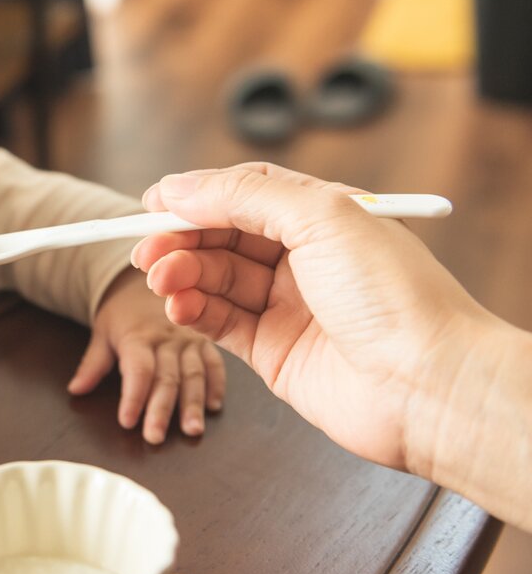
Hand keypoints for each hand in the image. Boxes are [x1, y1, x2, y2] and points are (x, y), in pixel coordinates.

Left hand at [69, 269, 225, 443]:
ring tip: (192, 430)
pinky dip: (216, 385)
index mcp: (138, 336)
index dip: (133, 397)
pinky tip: (214, 407)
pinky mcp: (206, 342)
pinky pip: (215, 364)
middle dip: (160, 410)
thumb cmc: (124, 312)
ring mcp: (189, 340)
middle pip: (166, 378)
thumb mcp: (103, 331)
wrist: (153, 276)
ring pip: (193, 374)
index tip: (127, 421)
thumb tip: (75, 390)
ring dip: (192, 404)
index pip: (138, 370)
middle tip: (155, 437)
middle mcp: (167, 339)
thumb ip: (92, 364)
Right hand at [130, 163, 492, 470]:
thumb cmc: (396, 297)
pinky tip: (179, 305)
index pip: (245, 193)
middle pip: (223, 237)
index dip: (197, 195)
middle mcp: (305, 259)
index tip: (153, 202)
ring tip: (161, 280)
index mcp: (323, 216)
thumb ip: (246, 195)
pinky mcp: (274, 352)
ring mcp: (288, 307)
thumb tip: (183, 187)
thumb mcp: (322, 217)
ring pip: (215, 279)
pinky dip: (192, 310)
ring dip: (182, 275)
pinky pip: (219, 322)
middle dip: (180, 238)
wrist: (429, 386)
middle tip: (146, 249)